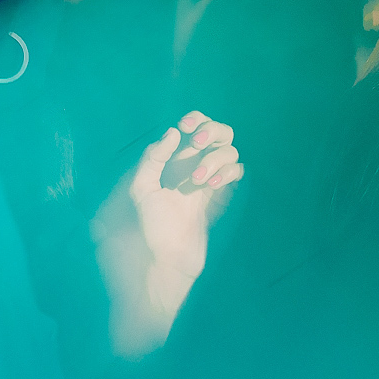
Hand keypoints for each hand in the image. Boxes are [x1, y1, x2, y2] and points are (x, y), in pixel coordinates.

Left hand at [130, 110, 243, 284]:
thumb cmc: (152, 225)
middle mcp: (194, 164)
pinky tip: (211, 187)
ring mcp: (210, 179)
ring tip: (197, 182)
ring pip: (229, 151)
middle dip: (212, 132)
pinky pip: (236, 172)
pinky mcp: (222, 196)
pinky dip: (228, 173)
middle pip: (219, 132)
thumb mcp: (142, 189)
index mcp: (174, 159)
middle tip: (196, 144)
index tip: (187, 127)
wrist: (169, 259)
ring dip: (215, 159)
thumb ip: (153, 158)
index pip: (194, 126)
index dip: (196, 119)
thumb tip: (174, 132)